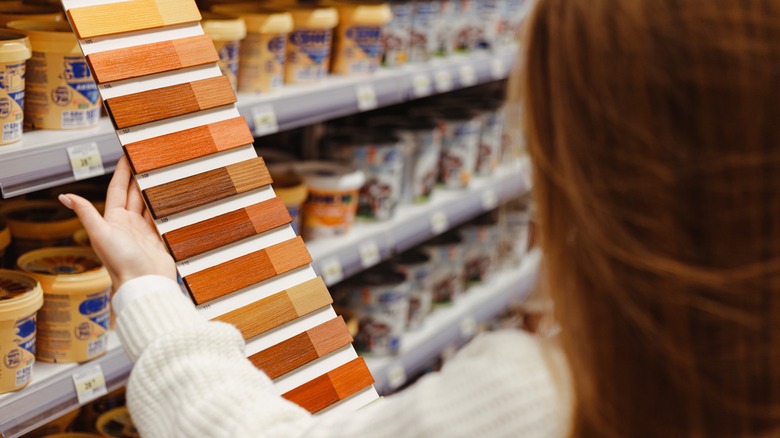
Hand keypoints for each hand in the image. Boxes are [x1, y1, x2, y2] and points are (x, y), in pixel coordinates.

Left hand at [58, 156, 176, 290]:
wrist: (145, 283)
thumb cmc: (121, 261)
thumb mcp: (100, 234)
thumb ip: (86, 213)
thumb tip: (64, 196)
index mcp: (114, 220)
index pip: (118, 190)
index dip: (122, 172)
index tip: (126, 156)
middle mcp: (129, 224)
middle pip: (135, 194)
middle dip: (139, 176)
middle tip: (147, 159)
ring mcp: (146, 232)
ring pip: (150, 204)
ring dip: (154, 189)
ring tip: (161, 173)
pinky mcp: (161, 239)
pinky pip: (163, 218)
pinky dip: (167, 207)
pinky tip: (172, 197)